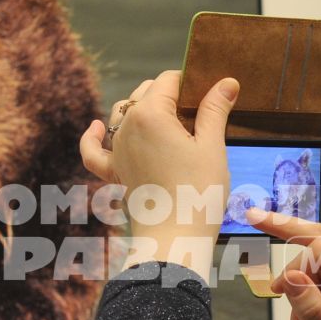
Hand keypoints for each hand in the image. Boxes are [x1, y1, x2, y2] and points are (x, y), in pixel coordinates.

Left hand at [79, 70, 237, 276]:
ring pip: (122, 113)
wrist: (174, 239)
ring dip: (142, 111)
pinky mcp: (113, 172)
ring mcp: (116, 149)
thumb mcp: (212, 147)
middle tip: (198, 116)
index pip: (168, 80)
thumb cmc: (199, 192)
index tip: (208, 96)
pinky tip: (97, 127)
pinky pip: (93, 150)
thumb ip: (215, 110)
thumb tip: (227, 81)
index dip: (189, 83)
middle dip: (169, 96)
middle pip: (145, 93)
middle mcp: (126, 126)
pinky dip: (93, 137)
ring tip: (170, 123)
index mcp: (150, 114)